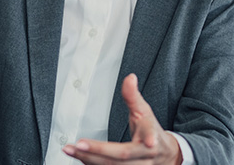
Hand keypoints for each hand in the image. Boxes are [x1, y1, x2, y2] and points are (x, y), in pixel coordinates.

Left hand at [63, 74, 183, 164]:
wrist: (163, 154)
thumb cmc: (150, 130)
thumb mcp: (145, 112)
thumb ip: (133, 96)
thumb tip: (130, 77)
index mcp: (151, 139)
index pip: (148, 139)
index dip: (149, 139)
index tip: (150, 141)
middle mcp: (144, 158)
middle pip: (121, 158)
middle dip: (98, 151)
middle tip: (78, 144)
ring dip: (88, 159)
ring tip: (70, 150)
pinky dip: (90, 163)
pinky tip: (79, 157)